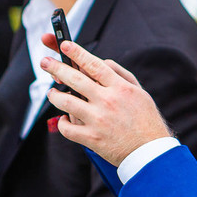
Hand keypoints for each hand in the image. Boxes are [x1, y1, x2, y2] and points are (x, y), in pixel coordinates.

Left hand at [41, 39, 172, 165]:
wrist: (150, 151)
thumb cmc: (146, 120)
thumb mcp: (139, 92)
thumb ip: (121, 75)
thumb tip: (102, 63)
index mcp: (120, 88)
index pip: (94, 65)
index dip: (77, 53)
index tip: (64, 45)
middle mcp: (108, 101)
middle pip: (75, 79)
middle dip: (57, 68)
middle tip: (46, 62)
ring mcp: (98, 120)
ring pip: (66, 102)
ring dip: (55, 96)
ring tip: (52, 93)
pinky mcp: (91, 138)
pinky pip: (67, 128)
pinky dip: (62, 122)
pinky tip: (63, 118)